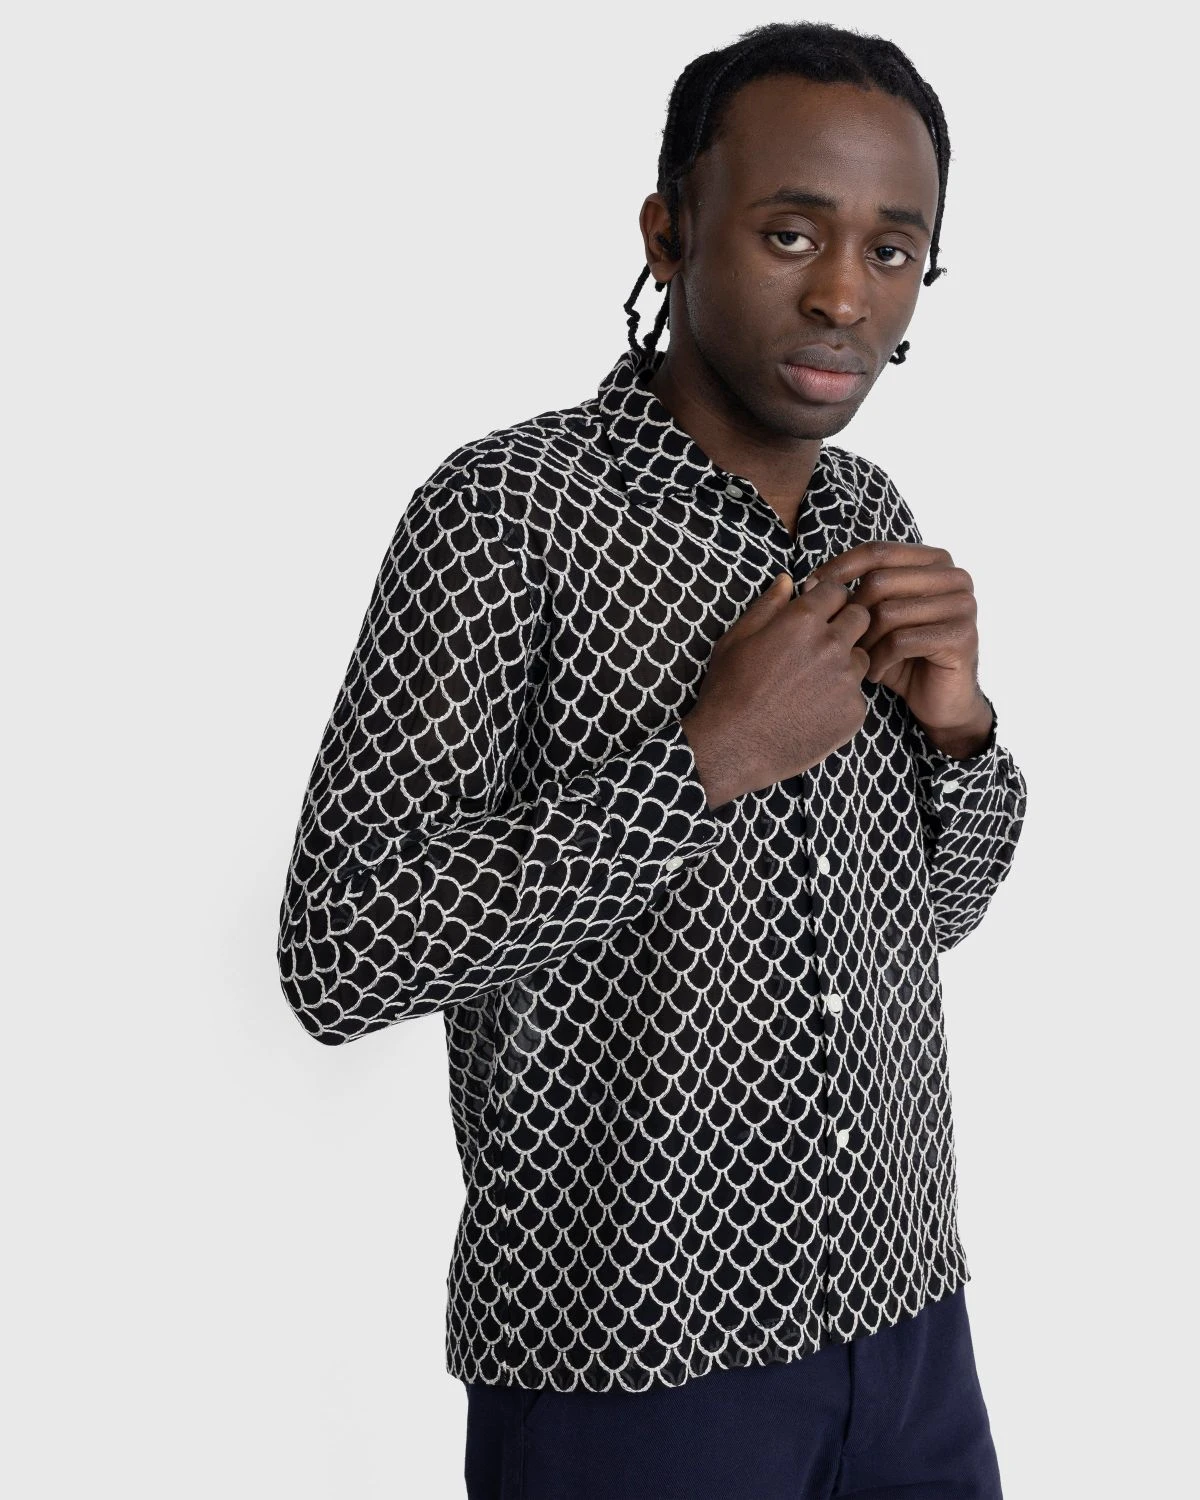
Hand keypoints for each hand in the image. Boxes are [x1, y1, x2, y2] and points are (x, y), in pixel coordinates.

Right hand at [681, 571, 873, 808]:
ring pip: (862, 657)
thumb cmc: (728, 691)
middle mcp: (831, 645)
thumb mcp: (736, 640)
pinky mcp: (854, 712)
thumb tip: (787, 580)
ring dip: (845, 663)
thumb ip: (767, 606)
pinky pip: (857, 695)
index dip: (827, 600)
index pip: (838, 590)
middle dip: (845, 624)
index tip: (818, 613)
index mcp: (802, 620)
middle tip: (820, 645)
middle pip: (861, 618)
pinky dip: (840, 700)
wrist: (733, 748)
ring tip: (813, 683)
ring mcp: (846, 680)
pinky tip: (813, 710)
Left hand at [803, 541, 992, 749]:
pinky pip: (901, 641)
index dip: (839, 568)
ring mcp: (963, 604)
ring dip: (864, 642)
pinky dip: (879, 661)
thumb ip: (853, 594)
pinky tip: (874, 674)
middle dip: (853, 615)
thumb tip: (811, 582)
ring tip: (859, 660)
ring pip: (888, 613)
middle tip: (844, 642)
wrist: (939, 700)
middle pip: (879, 582)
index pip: (877, 551)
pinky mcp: (962, 636)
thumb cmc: (902, 656)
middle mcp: (955, 576)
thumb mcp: (875, 618)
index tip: (810, 589)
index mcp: (935, 561)